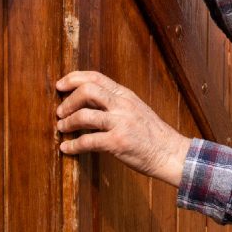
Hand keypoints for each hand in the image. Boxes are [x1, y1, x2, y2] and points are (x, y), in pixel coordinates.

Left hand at [55, 71, 190, 186]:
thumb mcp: (136, 110)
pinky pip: (88, 141)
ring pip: (84, 115)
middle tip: (60, 111)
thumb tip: (88, 102)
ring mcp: (121, 123)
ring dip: (67, 122)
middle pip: (87, 90)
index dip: (74, 78)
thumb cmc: (153, 135)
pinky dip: (73, 145)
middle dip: (68, 101)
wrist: (171, 154)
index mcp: (126, 95)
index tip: (60, 85)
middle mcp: (123, 105)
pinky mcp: (118, 142)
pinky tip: (67, 148)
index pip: (96, 77)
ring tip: (62, 128)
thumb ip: (116, 103)